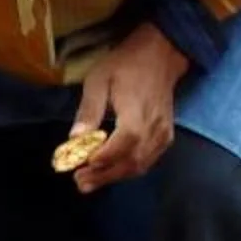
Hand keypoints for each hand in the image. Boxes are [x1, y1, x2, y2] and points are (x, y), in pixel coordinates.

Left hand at [70, 25, 187, 190]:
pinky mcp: (166, 138)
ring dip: (114, 177)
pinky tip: (111, 172)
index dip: (102, 159)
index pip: (122, 145)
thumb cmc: (125, 65)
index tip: (80, 167)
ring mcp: (163, 135)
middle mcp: (154, 129)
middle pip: (130, 162)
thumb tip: (75, 138)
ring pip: (140, 166)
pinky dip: (128, 170)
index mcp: (136, 113)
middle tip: (79, 183)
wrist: (160, 56)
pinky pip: (148, 161)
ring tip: (91, 182)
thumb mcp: (99, 80)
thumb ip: (89, 110)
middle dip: (104, 176)